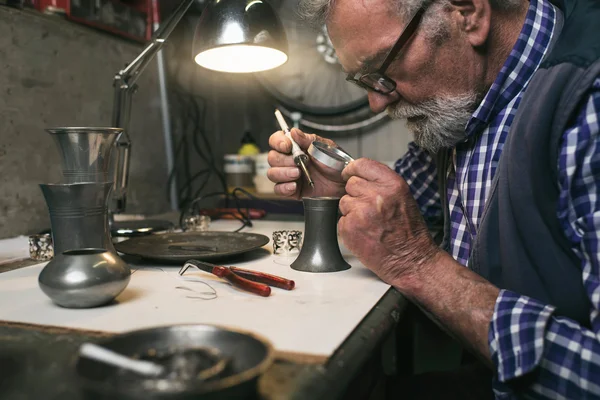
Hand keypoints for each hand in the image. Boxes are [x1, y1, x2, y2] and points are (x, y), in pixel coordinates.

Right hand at [268, 128, 345, 198]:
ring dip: (283, 173)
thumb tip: (294, 132)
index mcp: (296, 146)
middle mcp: (289, 160)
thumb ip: (308, 140)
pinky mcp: (291, 190)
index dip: (277, 142)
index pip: (276, 140)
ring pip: (272, 173)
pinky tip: (295, 186)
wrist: (344, 183)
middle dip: (283, 160)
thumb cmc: (336, 164)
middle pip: (272, 157)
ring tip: (298, 174)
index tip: (287, 146)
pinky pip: (278, 189)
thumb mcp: (325, 148)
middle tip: (298, 162)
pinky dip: (284, 188)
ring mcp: (289, 175)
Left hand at [338, 158, 440, 284]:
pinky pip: (341, 220)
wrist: (410, 260)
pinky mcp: (349, 227)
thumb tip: (359, 176)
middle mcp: (376, 195)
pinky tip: (364, 233)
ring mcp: (360, 212)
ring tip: (369, 223)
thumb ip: (381, 184)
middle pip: (350, 184)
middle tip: (370, 209)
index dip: (353, 170)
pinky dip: (349, 227)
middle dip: (356, 194)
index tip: (350, 174)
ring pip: (344, 202)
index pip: (361, 164)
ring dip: (352, 211)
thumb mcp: (402, 198)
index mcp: (392, 184)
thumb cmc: (408, 232)